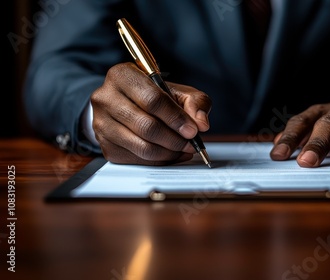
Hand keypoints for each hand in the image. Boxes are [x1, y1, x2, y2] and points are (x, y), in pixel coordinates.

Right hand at [91, 62, 210, 164]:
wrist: (128, 104)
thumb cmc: (155, 95)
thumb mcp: (178, 91)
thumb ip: (195, 102)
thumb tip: (201, 124)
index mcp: (122, 75)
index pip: (152, 100)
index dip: (175, 118)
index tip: (192, 130)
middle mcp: (105, 98)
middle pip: (146, 126)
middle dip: (174, 139)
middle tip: (191, 143)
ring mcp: (101, 123)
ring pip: (142, 146)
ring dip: (169, 152)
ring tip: (184, 149)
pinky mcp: (105, 145)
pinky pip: (137, 159)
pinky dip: (159, 160)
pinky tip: (171, 154)